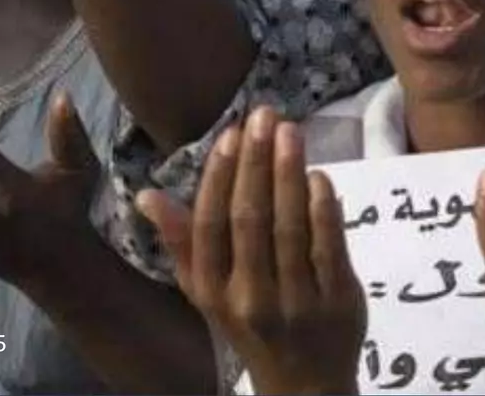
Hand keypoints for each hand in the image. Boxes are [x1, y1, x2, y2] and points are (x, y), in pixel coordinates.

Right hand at [140, 110, 365, 395]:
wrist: (303, 382)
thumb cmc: (250, 323)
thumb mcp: (208, 291)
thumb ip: (183, 242)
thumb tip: (146, 194)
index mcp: (212, 291)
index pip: (210, 226)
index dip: (220, 176)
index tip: (231, 133)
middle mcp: (249, 298)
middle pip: (250, 219)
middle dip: (257, 162)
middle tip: (265, 115)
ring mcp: (296, 302)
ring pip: (290, 228)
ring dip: (290, 173)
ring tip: (291, 131)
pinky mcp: (337, 302)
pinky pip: (329, 247)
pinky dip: (323, 208)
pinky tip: (318, 175)